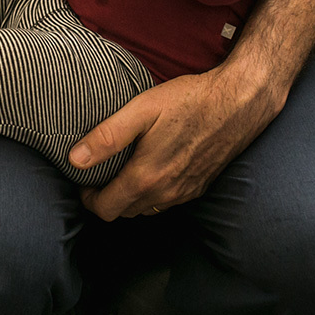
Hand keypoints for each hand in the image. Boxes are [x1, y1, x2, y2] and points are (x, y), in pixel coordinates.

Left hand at [70, 56, 284, 220]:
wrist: (238, 103)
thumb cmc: (189, 101)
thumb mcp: (141, 110)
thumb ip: (106, 137)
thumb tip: (76, 159)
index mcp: (146, 178)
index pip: (106, 210)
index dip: (88, 199)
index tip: (83, 181)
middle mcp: (165, 194)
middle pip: (124, 213)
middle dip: (106, 199)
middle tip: (99, 174)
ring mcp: (184, 194)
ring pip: (145, 210)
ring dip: (129, 198)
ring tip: (121, 171)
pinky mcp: (198, 188)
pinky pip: (165, 202)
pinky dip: (151, 194)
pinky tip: (150, 169)